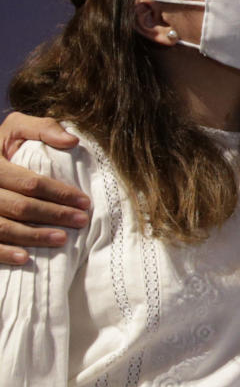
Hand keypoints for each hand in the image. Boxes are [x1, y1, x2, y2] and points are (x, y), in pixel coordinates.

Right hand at [0, 113, 87, 264]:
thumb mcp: (15, 129)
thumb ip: (42, 128)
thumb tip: (72, 141)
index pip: (30, 182)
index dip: (59, 193)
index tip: (84, 202)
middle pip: (20, 206)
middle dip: (53, 215)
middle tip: (81, 221)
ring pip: (4, 227)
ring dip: (34, 236)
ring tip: (62, 239)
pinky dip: (5, 252)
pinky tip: (25, 258)